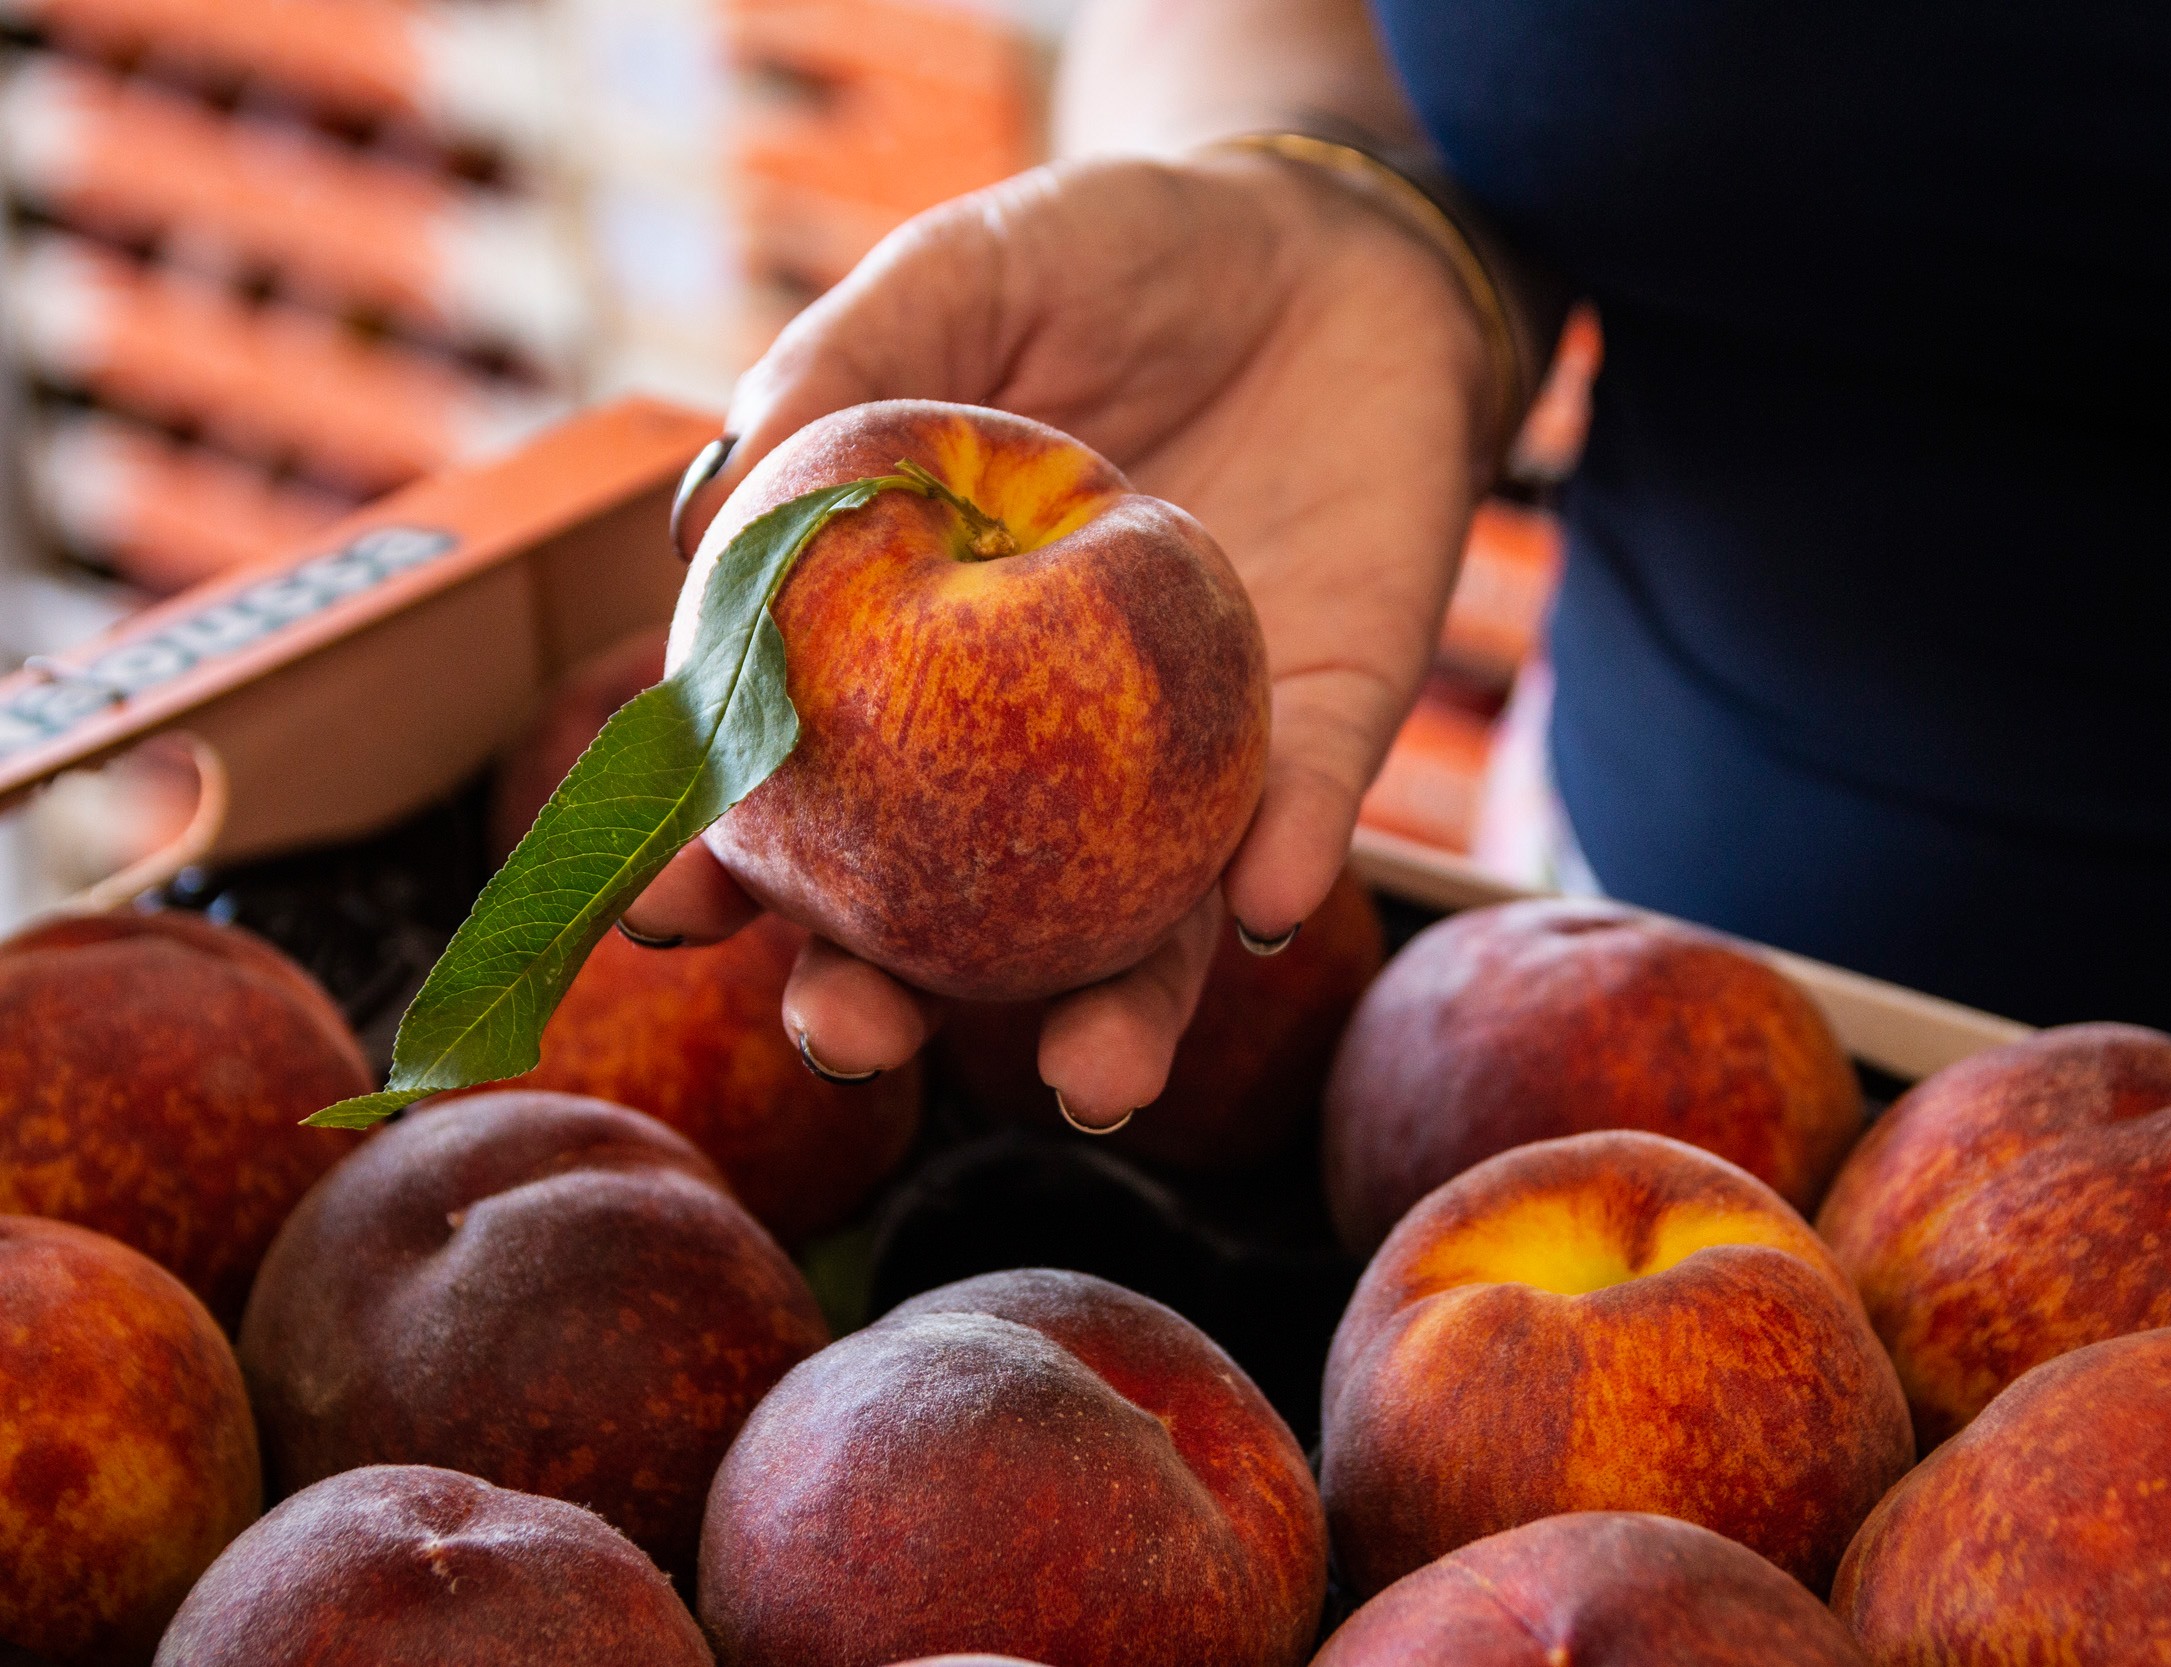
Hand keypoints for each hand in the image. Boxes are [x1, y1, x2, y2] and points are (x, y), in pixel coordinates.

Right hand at [627, 151, 1492, 1125]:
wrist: (1324, 239)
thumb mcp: (954, 281)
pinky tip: (1264, 904)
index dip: (732, 859)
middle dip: (895, 994)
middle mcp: (1045, 745)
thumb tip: (705, 525)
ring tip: (1086, 1080)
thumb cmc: (1114, 261)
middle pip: (954, 910)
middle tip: (846, 1032)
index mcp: (922, 662)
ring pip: (1143, 926)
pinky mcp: (1334, 722)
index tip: (668, 909)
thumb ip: (835, 373)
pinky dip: (1292, 859)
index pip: (807, 791)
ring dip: (1117, 1017)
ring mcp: (1189, 756)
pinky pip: (1312, 808)